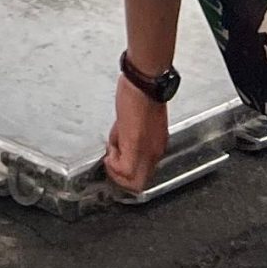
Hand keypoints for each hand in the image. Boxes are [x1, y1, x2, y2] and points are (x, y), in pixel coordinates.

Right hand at [102, 71, 170, 194]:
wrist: (146, 83)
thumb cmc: (143, 95)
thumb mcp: (139, 121)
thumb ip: (132, 137)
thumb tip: (119, 145)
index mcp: (156, 147)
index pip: (143, 175)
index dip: (125, 173)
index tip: (115, 159)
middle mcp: (154, 153)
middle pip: (139, 185)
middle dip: (119, 178)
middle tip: (110, 162)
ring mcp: (147, 151)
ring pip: (133, 182)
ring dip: (115, 171)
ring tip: (111, 152)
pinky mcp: (135, 144)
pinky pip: (124, 169)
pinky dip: (113, 164)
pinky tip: (110, 150)